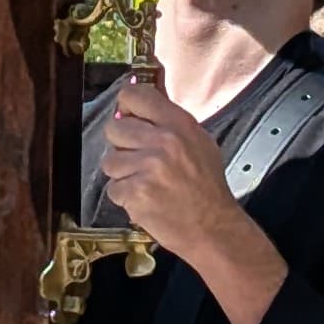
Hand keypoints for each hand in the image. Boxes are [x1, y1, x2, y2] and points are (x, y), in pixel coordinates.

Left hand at [102, 77, 287, 323]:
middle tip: (136, 157)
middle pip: (114, 128)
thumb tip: (136, 106)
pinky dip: (125, 196)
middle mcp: (163, 142)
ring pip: (110, 160)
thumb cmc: (207, 186)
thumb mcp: (199, 141)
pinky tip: (144, 199)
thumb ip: (169, 121)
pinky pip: (113, 188)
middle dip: (121, 144)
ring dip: (121, 173)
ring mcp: (148, 168)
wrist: (213, 228)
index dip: (126, 106)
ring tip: (142, 181)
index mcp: (178, 124)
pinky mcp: (137, 194)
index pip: (134, 95)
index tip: (128, 116)